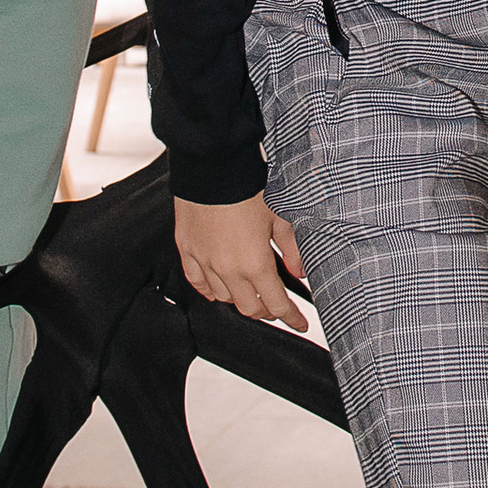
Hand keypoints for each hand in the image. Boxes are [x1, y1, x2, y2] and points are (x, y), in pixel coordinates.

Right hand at [173, 194, 311, 332]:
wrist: (213, 163)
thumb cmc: (249, 186)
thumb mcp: (280, 216)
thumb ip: (292, 248)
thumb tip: (300, 271)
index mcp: (254, 263)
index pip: (276, 304)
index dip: (291, 318)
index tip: (300, 323)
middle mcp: (227, 269)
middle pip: (249, 308)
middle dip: (266, 311)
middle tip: (277, 306)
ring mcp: (204, 261)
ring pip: (223, 298)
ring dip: (239, 299)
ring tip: (250, 292)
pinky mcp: (187, 249)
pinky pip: (197, 281)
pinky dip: (209, 289)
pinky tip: (218, 288)